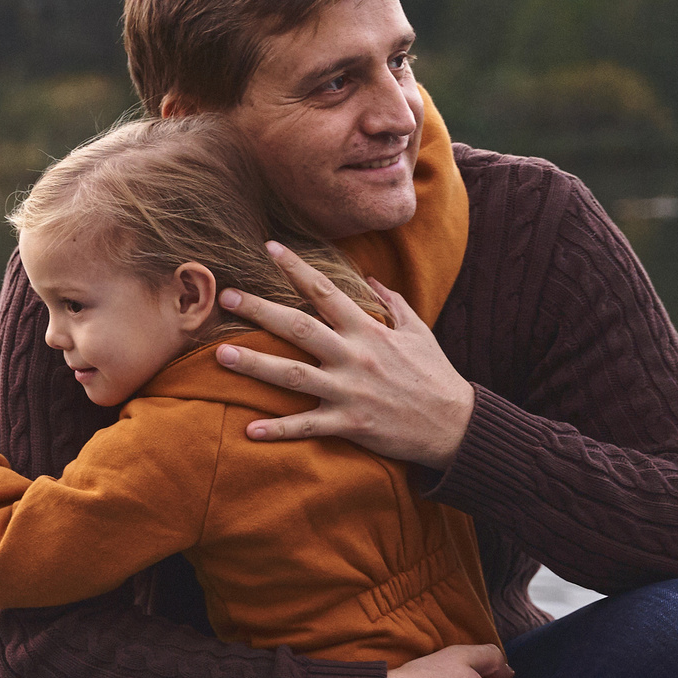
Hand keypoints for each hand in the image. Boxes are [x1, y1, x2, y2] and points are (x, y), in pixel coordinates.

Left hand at [212, 242, 477, 470]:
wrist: (457, 425)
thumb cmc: (436, 375)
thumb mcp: (419, 331)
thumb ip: (392, 303)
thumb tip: (370, 277)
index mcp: (369, 330)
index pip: (326, 291)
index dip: (296, 268)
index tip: (269, 248)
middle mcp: (355, 356)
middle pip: (299, 327)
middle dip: (260, 310)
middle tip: (225, 296)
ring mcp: (350, 391)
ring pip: (293, 376)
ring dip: (255, 365)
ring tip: (219, 355)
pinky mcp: (351, 424)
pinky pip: (307, 427)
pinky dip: (278, 429)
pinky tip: (249, 430)